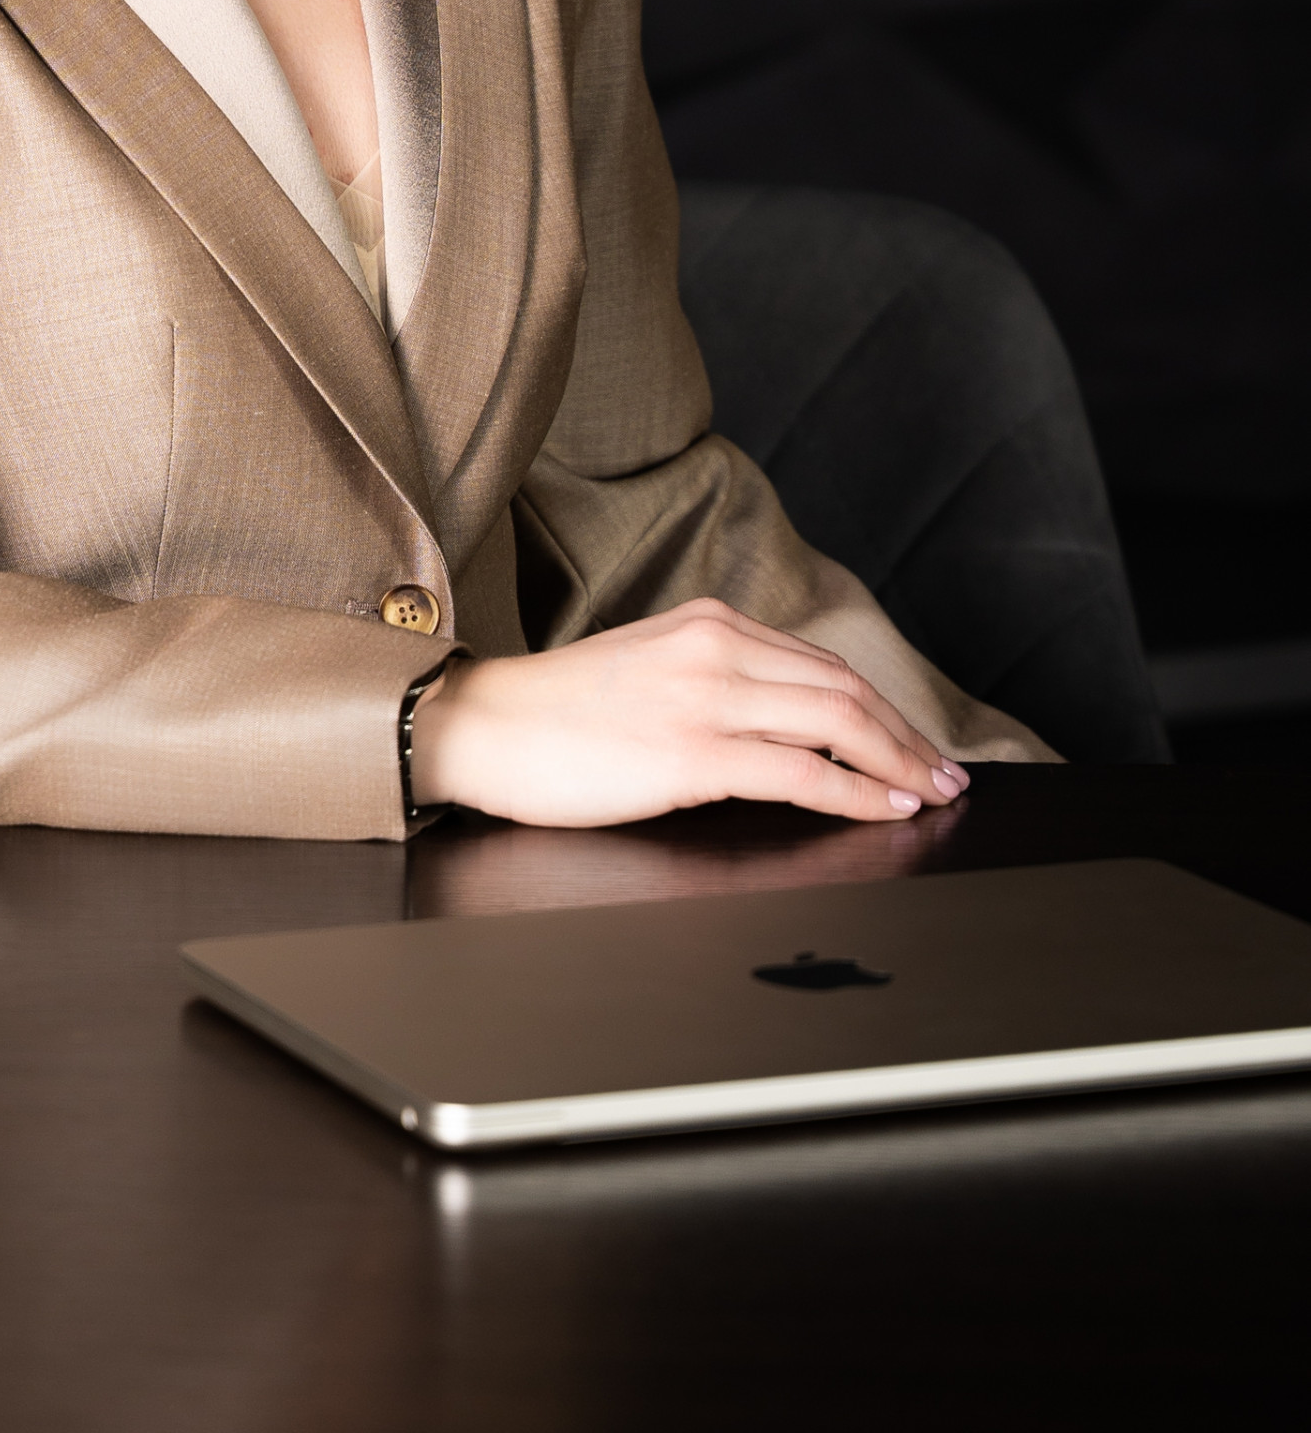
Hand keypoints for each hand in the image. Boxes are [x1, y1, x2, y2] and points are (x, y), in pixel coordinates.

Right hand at [411, 598, 970, 829]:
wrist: (483, 726)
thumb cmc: (555, 714)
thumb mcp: (647, 672)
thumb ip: (713, 682)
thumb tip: (783, 731)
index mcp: (707, 622)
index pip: (821, 663)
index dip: (883, 707)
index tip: (916, 743)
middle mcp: (716, 646)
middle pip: (844, 688)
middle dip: (907, 736)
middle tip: (948, 775)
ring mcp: (706, 697)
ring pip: (837, 722)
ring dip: (899, 763)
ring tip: (931, 795)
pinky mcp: (692, 754)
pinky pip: (802, 773)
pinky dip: (857, 792)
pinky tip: (885, 810)